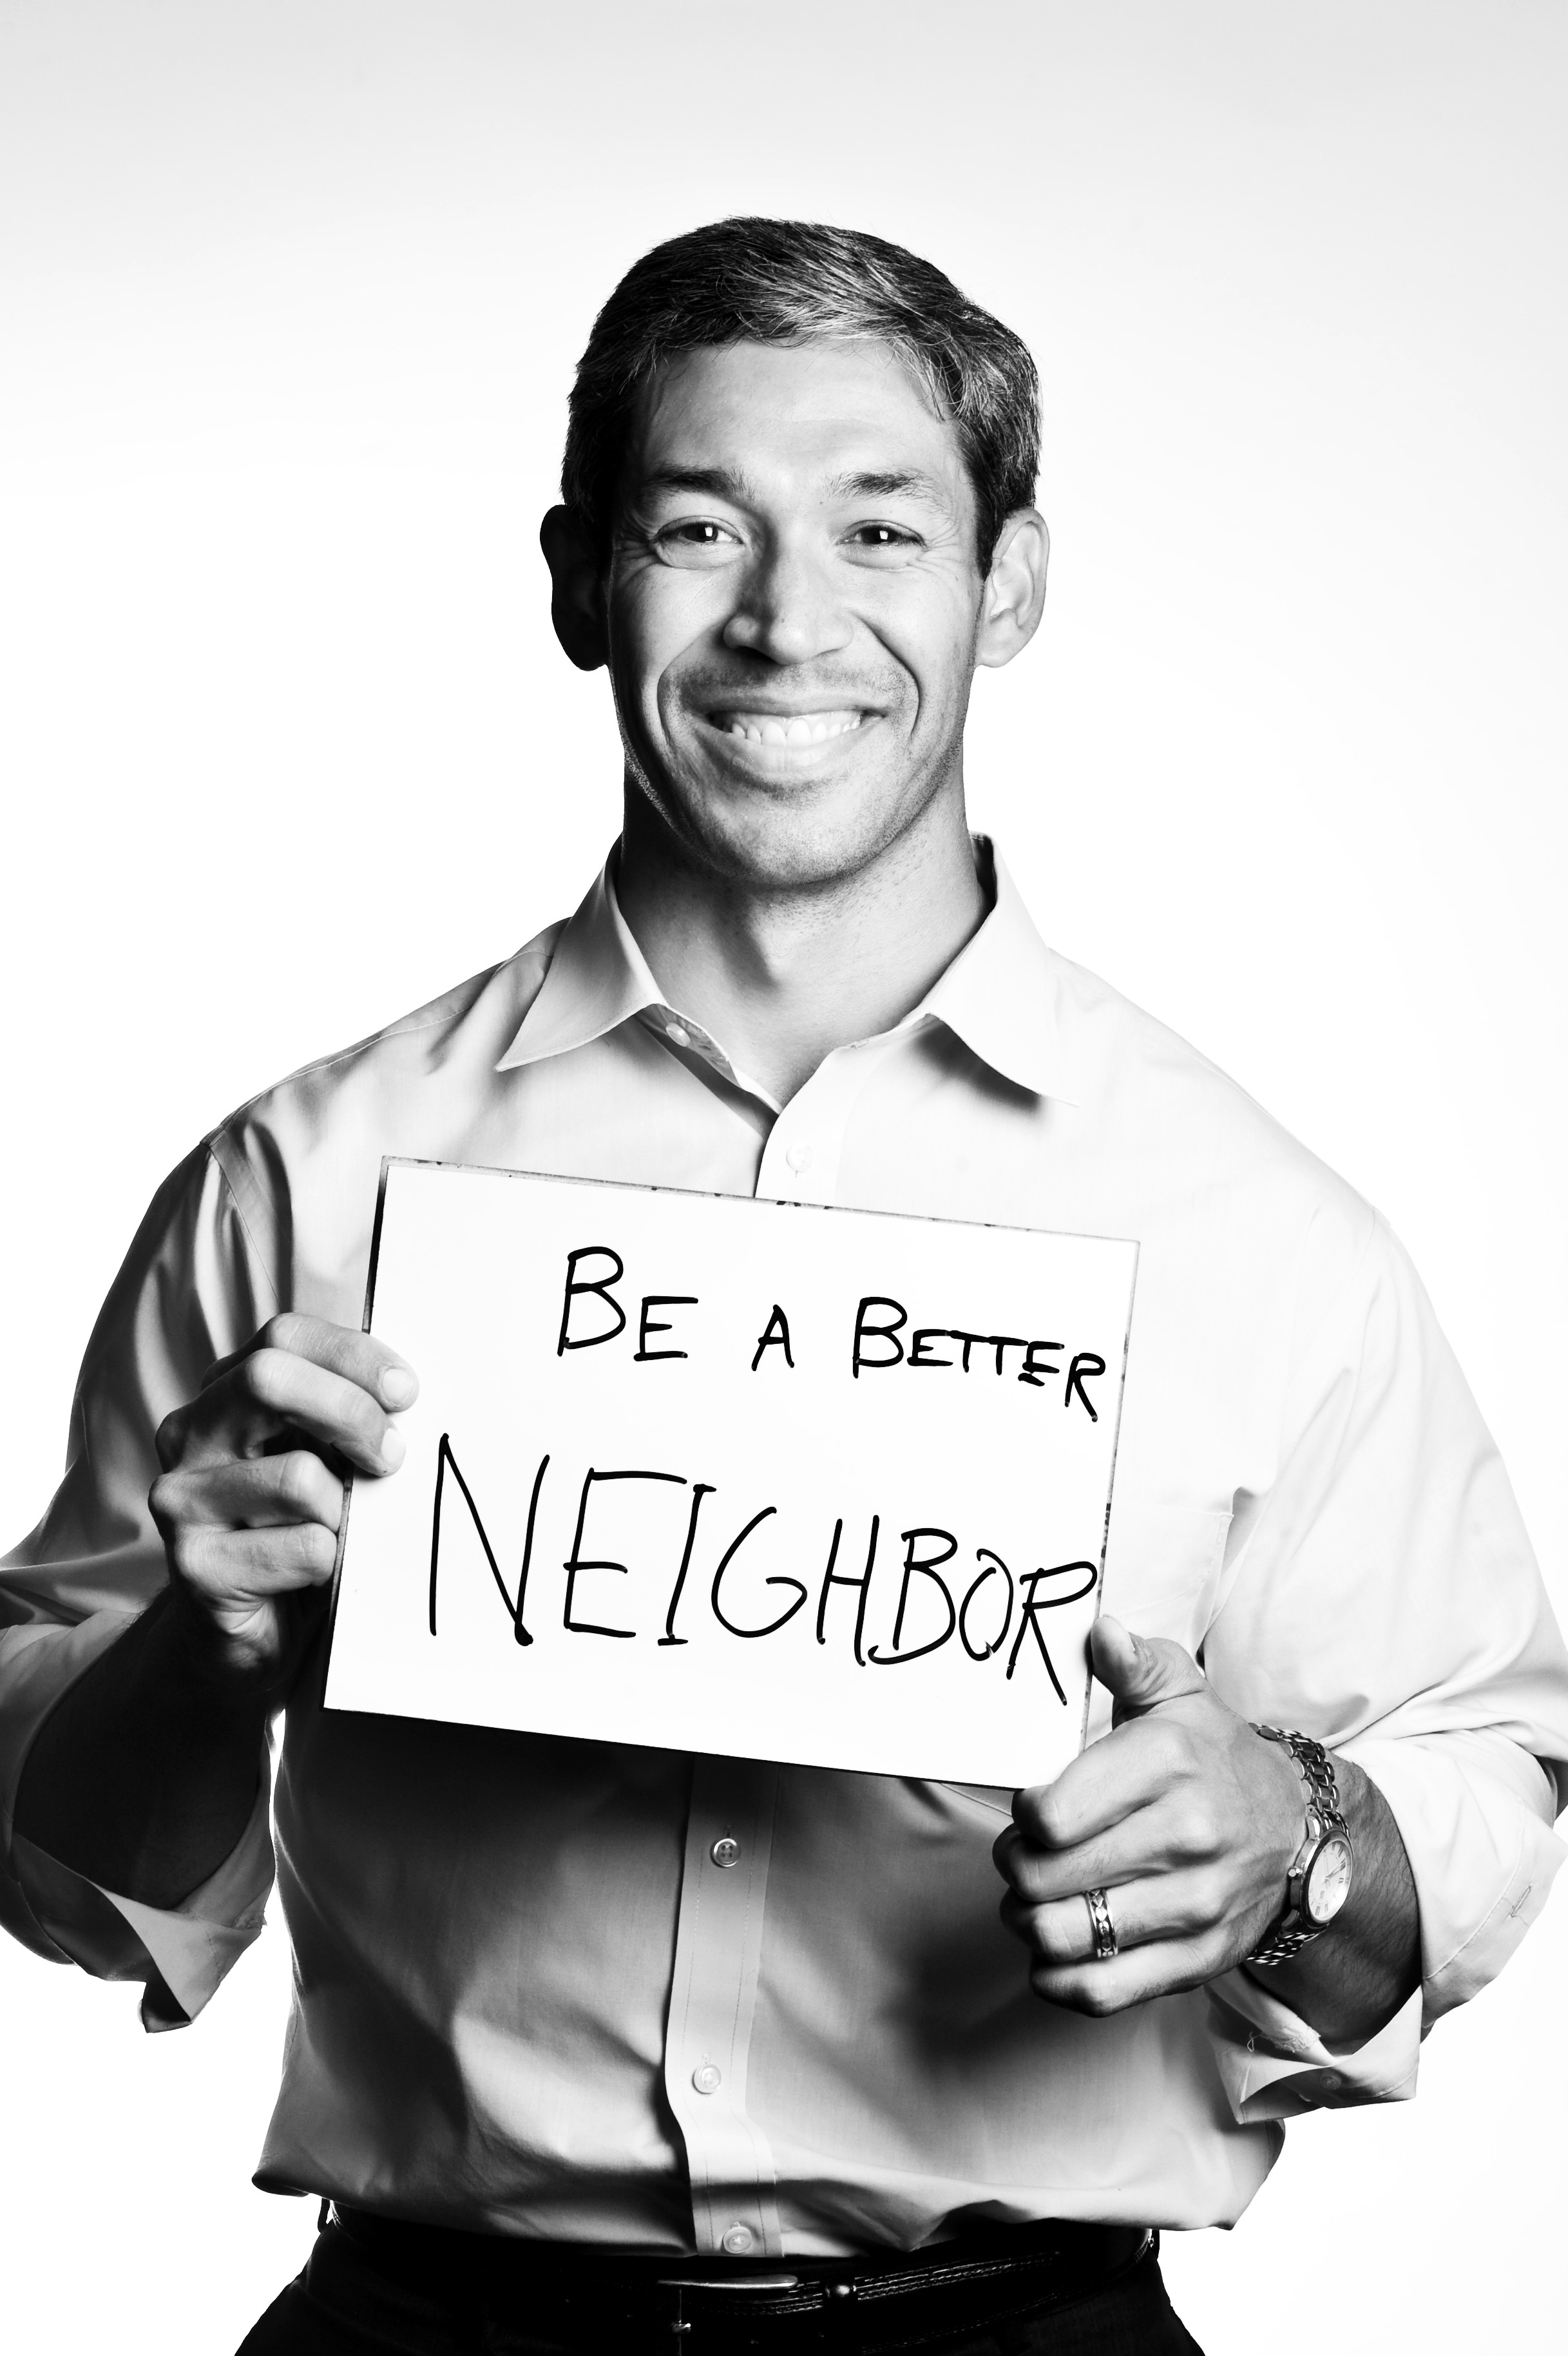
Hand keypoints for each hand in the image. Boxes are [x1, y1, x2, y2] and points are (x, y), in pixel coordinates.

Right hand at [149, 1313, 416, 1689]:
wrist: (248, 1632)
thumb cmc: (298, 1529)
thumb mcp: (324, 1455)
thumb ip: (346, 1413)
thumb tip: (405, 1388)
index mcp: (223, 1394)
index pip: (283, 1335)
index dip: (352, 1355)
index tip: (405, 1392)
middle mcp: (188, 1436)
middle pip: (270, 1378)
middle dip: (352, 1412)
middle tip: (391, 1455)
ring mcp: (180, 1500)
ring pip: (297, 1476)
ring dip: (345, 1508)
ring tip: (339, 1531)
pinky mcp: (193, 1566)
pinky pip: (303, 1547)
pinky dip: (332, 1560)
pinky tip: (315, 1573)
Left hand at [993, 1617, 1305, 2014]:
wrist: (1296, 1829)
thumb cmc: (1214, 1758)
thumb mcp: (1181, 1694)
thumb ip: (1134, 1662)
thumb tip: (1100, 1632)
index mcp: (1168, 1764)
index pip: (1050, 1814)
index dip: (1023, 1815)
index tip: (1033, 1808)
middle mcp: (1185, 1837)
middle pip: (1045, 1878)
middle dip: (1015, 1866)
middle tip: (1023, 1854)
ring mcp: (1194, 1906)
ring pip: (1064, 1938)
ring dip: (1028, 1921)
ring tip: (1035, 1898)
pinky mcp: (1197, 1960)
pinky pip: (1100, 1991)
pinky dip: (1059, 1978)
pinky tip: (1058, 1948)